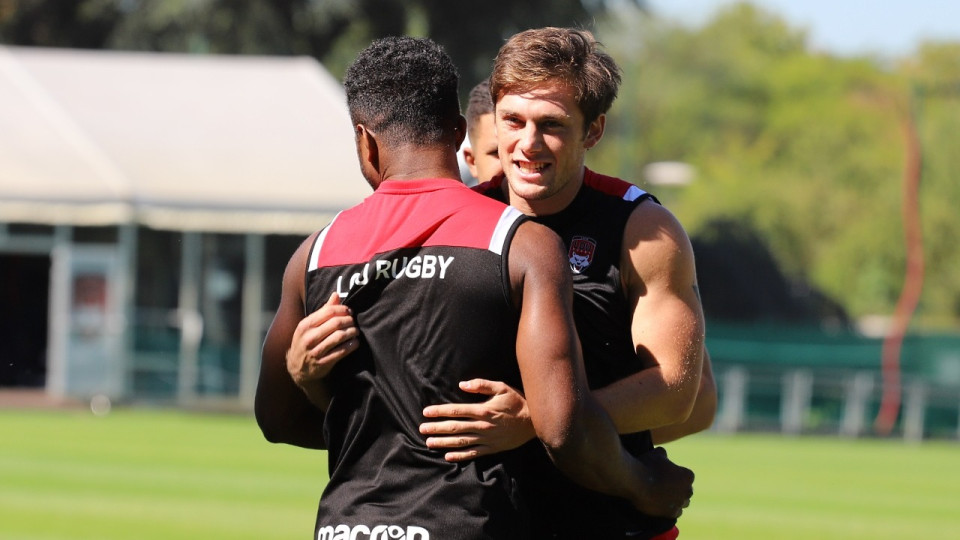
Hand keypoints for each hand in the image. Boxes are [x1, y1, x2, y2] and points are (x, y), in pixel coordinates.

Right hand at [286, 292, 358, 385]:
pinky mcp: (323, 363)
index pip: (328, 312)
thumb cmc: (305, 342)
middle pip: (336, 323)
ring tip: (356, 331)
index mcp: (305, 325)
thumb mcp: (309, 326)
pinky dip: (352, 345)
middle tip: (354, 322)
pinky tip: (355, 342)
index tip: (349, 311)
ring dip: (352, 332)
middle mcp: (309, 338)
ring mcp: (315, 351)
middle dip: (349, 321)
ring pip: (340, 337)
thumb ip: (323, 311)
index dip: (342, 310)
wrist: (296, 368)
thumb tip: (336, 295)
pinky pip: (342, 351)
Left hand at [419, 379, 535, 461]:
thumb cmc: (517, 402)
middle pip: (455, 427)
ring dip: (443, 442)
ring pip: (461, 441)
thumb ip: (482, 385)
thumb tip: (463, 384)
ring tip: (429, 442)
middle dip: (436, 428)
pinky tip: (448, 456)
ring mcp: (486, 439)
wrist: (534, 422)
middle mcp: (482, 425)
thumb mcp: (502, 388)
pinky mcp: (491, 448)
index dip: (440, 411)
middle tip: (422, 429)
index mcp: (483, 410)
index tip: (426, 412)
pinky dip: (460, 456)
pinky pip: (473, 453)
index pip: (457, 411)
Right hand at [631, 447, 693, 518]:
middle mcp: (688, 490)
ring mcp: (680, 503)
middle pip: (687, 490)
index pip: (687, 476)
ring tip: (664, 496)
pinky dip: (671, 509)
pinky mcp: (671, 513)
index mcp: (688, 475)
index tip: (667, 475)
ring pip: (683, 502)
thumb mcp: (656, 454)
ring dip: (677, 499)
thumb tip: (663, 454)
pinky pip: (676, 512)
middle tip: (665, 485)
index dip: (677, 475)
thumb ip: (663, 454)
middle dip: (679, 488)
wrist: (636, 483)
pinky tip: (662, 504)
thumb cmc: (647, 466)